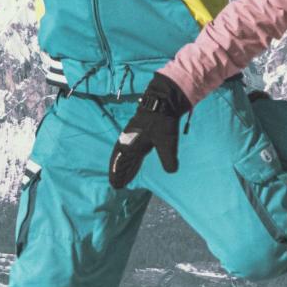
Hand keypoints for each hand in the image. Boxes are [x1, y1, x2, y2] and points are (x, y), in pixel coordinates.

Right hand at [108, 75, 190, 189]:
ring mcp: (133, 136)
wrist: (163, 100)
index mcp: (131, 145)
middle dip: (120, 173)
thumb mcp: (167, 143)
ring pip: (126, 155)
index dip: (117, 175)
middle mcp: (128, 142)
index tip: (115, 185)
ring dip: (125, 166)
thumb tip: (171, 171)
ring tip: (125, 176)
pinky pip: (132, 148)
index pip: (121, 164)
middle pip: (121, 161)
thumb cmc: (162, 122)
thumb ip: (168, 159)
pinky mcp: (140, 131)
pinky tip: (135, 158)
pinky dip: (131, 157)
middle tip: (117, 184)